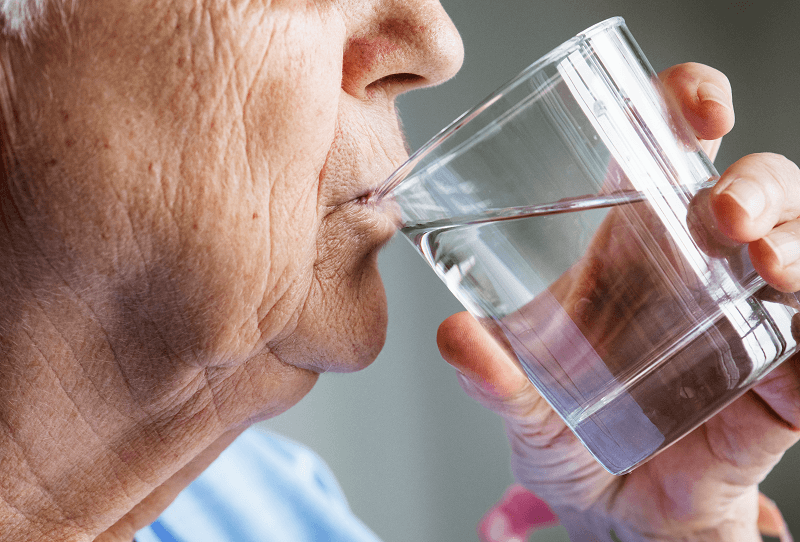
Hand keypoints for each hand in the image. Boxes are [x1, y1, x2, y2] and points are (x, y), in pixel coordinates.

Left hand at [438, 63, 799, 540]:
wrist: (611, 513)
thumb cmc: (566, 435)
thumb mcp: (521, 401)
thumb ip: (491, 374)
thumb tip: (455, 335)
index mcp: (630, 249)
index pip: (667, 150)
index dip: (688, 108)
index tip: (698, 105)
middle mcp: (694, 271)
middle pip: (754, 189)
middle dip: (756, 184)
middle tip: (722, 212)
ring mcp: (741, 320)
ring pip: (797, 247)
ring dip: (796, 242)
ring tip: (764, 266)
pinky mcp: (774, 384)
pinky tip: (791, 360)